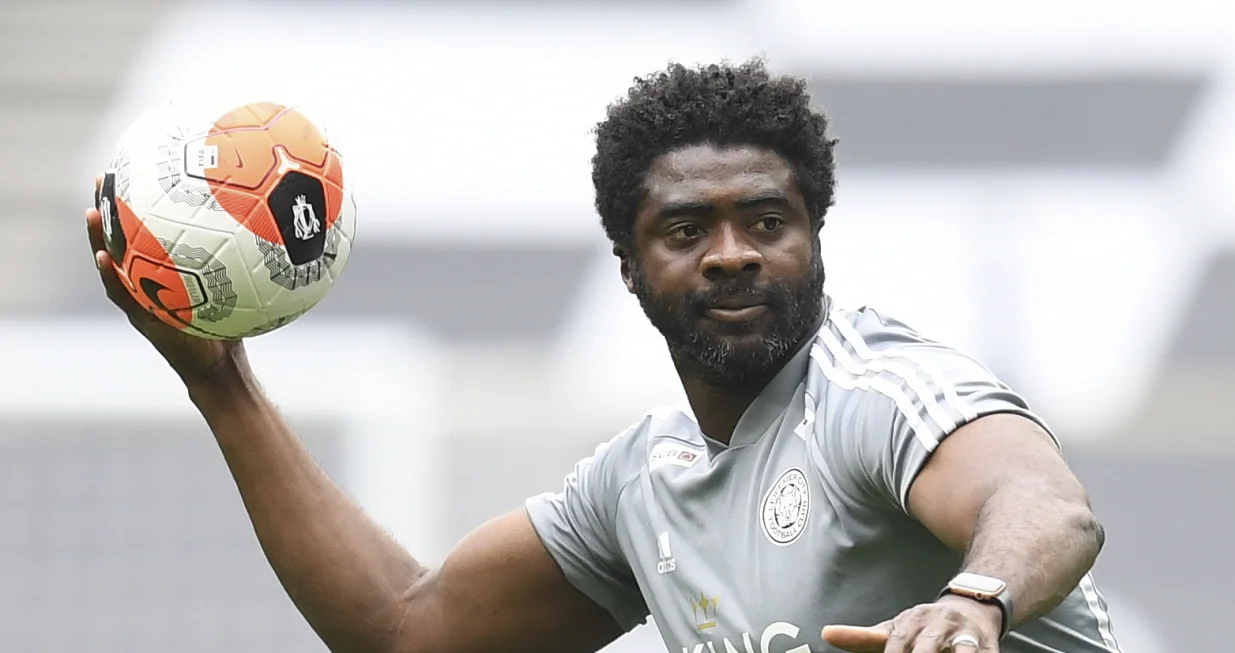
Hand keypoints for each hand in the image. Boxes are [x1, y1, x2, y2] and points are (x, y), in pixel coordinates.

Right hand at [86, 174, 243, 385]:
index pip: (149, 230)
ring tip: (92, 212)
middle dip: (112, 208)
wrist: (219, 364)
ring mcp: (139, 299)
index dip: (140, 203)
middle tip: (103, 178)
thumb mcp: (239, 286)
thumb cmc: (232, 323)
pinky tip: (102, 257)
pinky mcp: (141, 318)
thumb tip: (277, 226)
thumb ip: (246, 260)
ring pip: (112, 263)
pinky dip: (109, 276)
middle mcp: (147, 281)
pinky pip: (121, 294)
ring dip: (99, 238)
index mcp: (165, 271)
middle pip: (125, 239)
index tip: (138, 170)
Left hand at [822, 596, 1001, 652]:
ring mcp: (965, 635)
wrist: (972, 604)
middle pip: (927, 647)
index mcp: (912, 622)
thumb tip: (825, 633)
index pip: (896, 643)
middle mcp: (937, 626)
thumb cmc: (926, 625)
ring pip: (962, 649)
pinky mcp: (989, 645)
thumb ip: (861, 637)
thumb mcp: (894, 628)